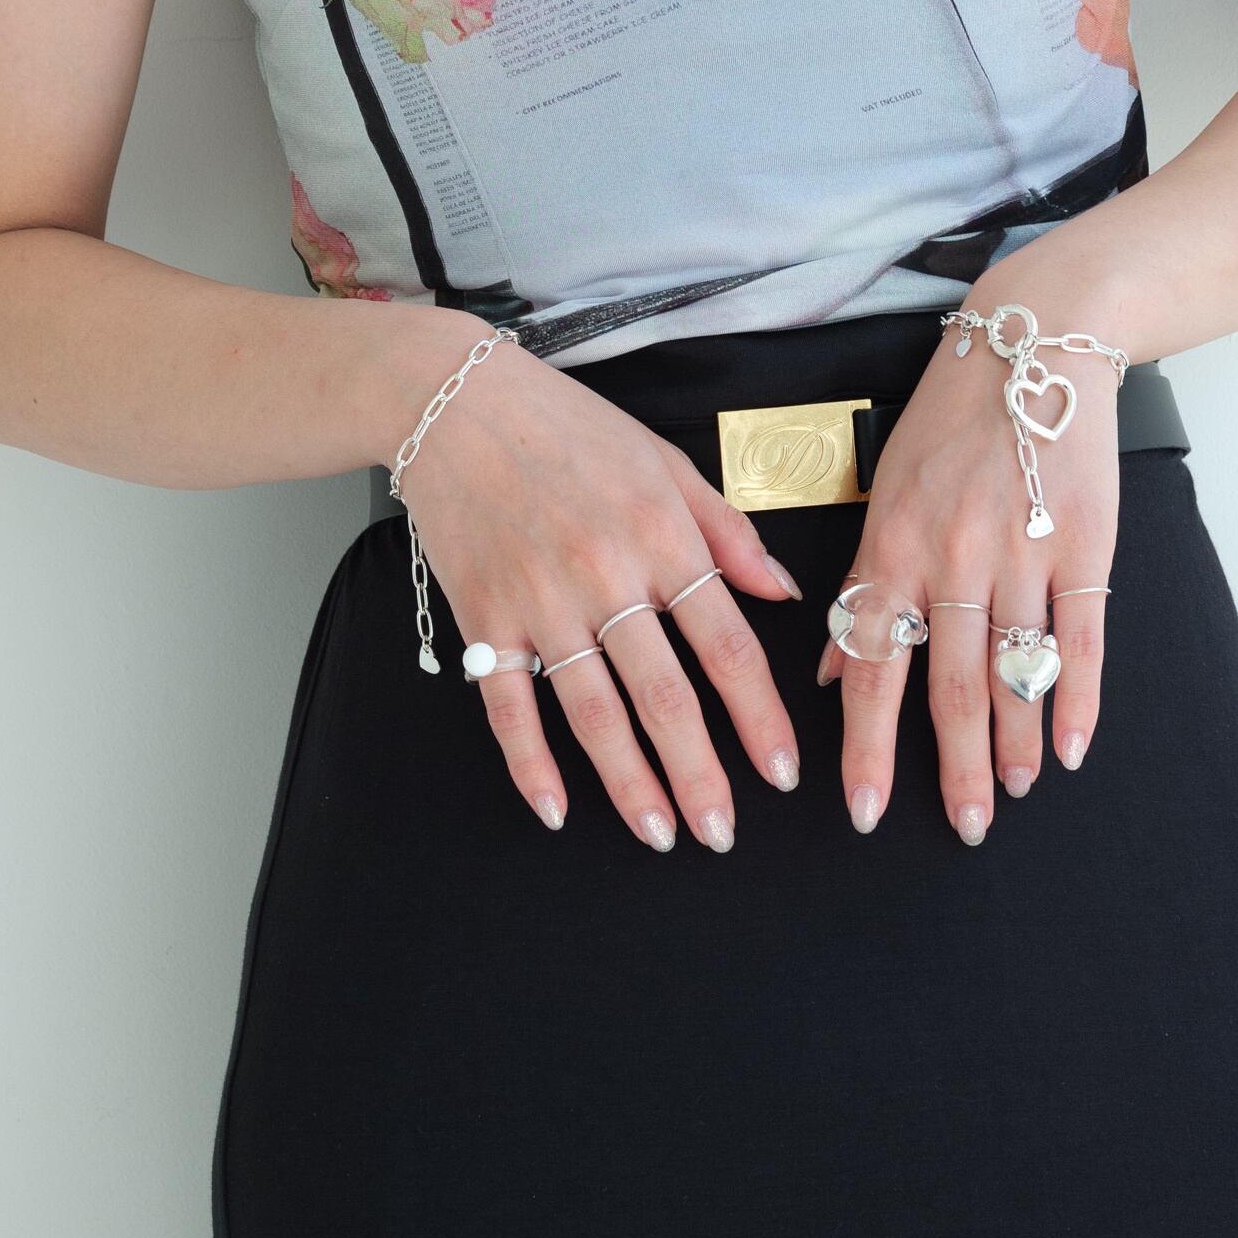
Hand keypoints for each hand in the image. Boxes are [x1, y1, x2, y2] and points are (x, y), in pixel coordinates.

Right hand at [393, 327, 807, 849]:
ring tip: (660, 834)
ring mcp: (540, 602)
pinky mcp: (484, 616)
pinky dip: (530, 764)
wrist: (456, 402)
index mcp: (661, 536)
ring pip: (593, 713)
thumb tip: (780, 591)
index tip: (781, 770)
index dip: (758, 716)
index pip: (726, 644)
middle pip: (664, 695)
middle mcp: (605, 577)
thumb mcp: (665, 461)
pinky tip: (555, 809)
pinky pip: (508, 705)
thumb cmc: (567, 427)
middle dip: (700, 775)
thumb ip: (727, 531)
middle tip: (722, 832)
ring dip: (630, 784)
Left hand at [815, 311, 1117, 839]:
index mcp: (895, 546)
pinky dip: (1078, 699)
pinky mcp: (1085, 543)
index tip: (864, 811)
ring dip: (1015, 743)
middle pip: (951, 685)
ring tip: (1013, 792)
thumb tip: (831, 671)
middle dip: (954, 768)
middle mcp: (955, 556)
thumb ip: (862, 584)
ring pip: (1015, 670)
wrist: (1033, 347)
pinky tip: (1071, 748)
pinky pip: (1082, 637)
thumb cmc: (950, 421)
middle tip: (962, 828)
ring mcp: (1023, 551)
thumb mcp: (885, 493)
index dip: (869, 746)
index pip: (874, 666)